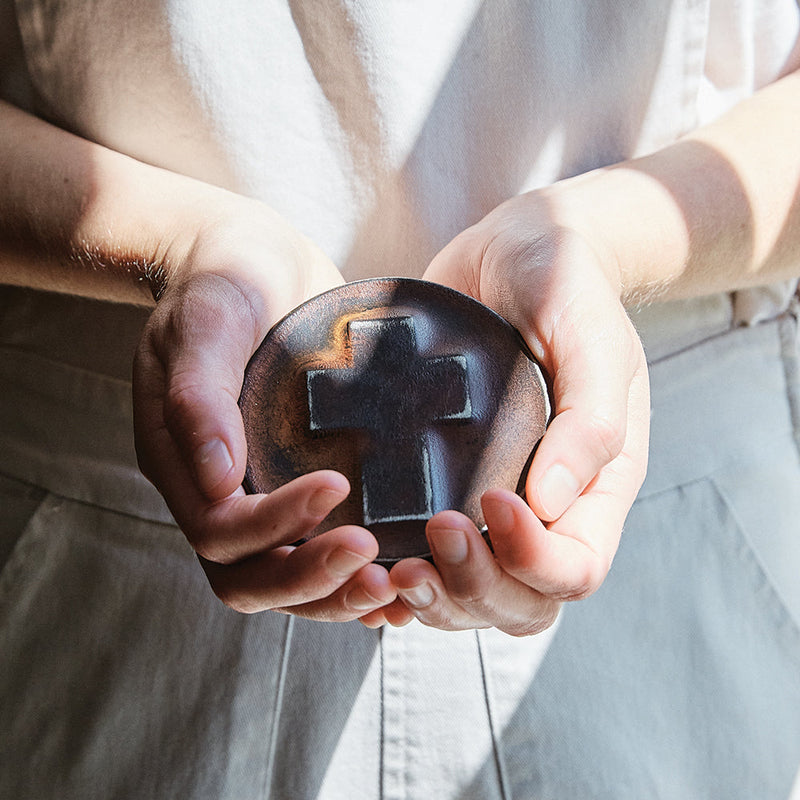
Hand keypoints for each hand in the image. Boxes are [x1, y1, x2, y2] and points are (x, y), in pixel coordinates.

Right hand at [133, 198, 395, 618]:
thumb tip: (215, 479)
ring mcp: (260, 491)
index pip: (221, 532)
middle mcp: (218, 492)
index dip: (276, 525)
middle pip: (252, 578)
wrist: (250, 260)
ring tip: (397, 583)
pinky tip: (403, 573)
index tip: (337, 485)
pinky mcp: (299, 481)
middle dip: (311, 579)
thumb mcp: (205, 324)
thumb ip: (198, 397)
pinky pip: (320, 548)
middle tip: (376, 562)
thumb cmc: (221, 282)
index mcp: (183, 463)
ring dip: (338, 592)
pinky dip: (355, 574)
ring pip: (287, 580)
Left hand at [362, 188, 649, 633]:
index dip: (533, 560)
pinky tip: (366, 563)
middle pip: (519, 601)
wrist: (514, 251)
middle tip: (431, 535)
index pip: (575, 568)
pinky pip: (424, 555)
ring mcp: (488, 498)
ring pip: (468, 594)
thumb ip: (587, 418)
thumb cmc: (563, 283)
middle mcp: (543, 507)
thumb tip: (547, 504)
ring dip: (432, 596)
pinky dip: (398, 577)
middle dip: (474, 585)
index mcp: (593, 485)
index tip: (492, 502)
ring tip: (390, 566)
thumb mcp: (589, 336)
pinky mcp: (440, 481)